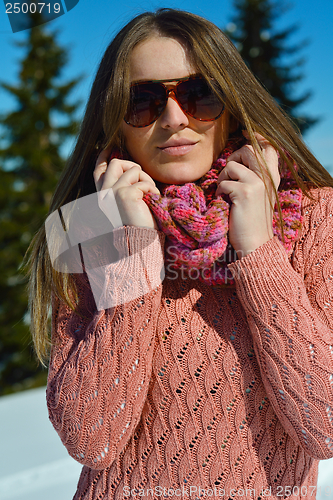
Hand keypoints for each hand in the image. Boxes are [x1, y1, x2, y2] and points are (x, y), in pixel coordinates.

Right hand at [93, 148, 159, 229]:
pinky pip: (144, 182)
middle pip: (116, 163)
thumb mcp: (129, 203)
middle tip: (145, 182)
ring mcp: (112, 194)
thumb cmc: (139, 226)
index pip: (99, 170)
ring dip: (147, 181)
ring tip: (151, 197)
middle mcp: (104, 194)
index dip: (104, 156)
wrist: (140, 244)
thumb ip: (125, 187)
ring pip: (134, 170)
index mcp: (103, 197)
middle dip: (134, 167)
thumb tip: (133, 169)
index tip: (110, 147)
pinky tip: (153, 202)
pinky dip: (153, 191)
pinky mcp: (124, 195)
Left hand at [215, 133, 279, 258]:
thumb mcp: (259, 195)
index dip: (256, 137)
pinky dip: (219, 193)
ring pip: (231, 165)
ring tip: (226, 193)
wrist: (255, 243)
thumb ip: (255, 176)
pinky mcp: (244, 192)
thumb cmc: (252, 220)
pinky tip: (225, 204)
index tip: (245, 133)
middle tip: (229, 175)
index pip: (268, 147)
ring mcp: (257, 183)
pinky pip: (223, 183)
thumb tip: (237, 159)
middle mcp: (267, 177)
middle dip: (233, 158)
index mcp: (273, 176)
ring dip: (223, 178)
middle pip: (248, 149)